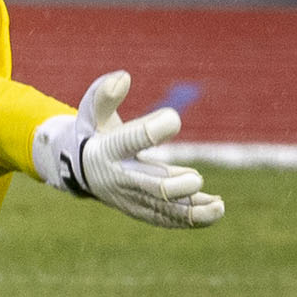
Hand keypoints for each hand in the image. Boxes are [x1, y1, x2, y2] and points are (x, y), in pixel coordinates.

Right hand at [31, 71, 225, 228]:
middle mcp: (120, 176)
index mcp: (108, 149)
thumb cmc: (92, 133)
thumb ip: (105, 94)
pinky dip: (192, 218)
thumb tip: (125, 77)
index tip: (173, 118)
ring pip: (164, 209)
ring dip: (192, 210)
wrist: (77, 170)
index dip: (155, 128)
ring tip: (218, 206)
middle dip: (176, 186)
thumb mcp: (92, 111)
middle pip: (152, 187)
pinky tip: (215, 209)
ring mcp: (131, 197)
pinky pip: (167, 218)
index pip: (132, 140)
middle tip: (195, 178)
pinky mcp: (141, 209)